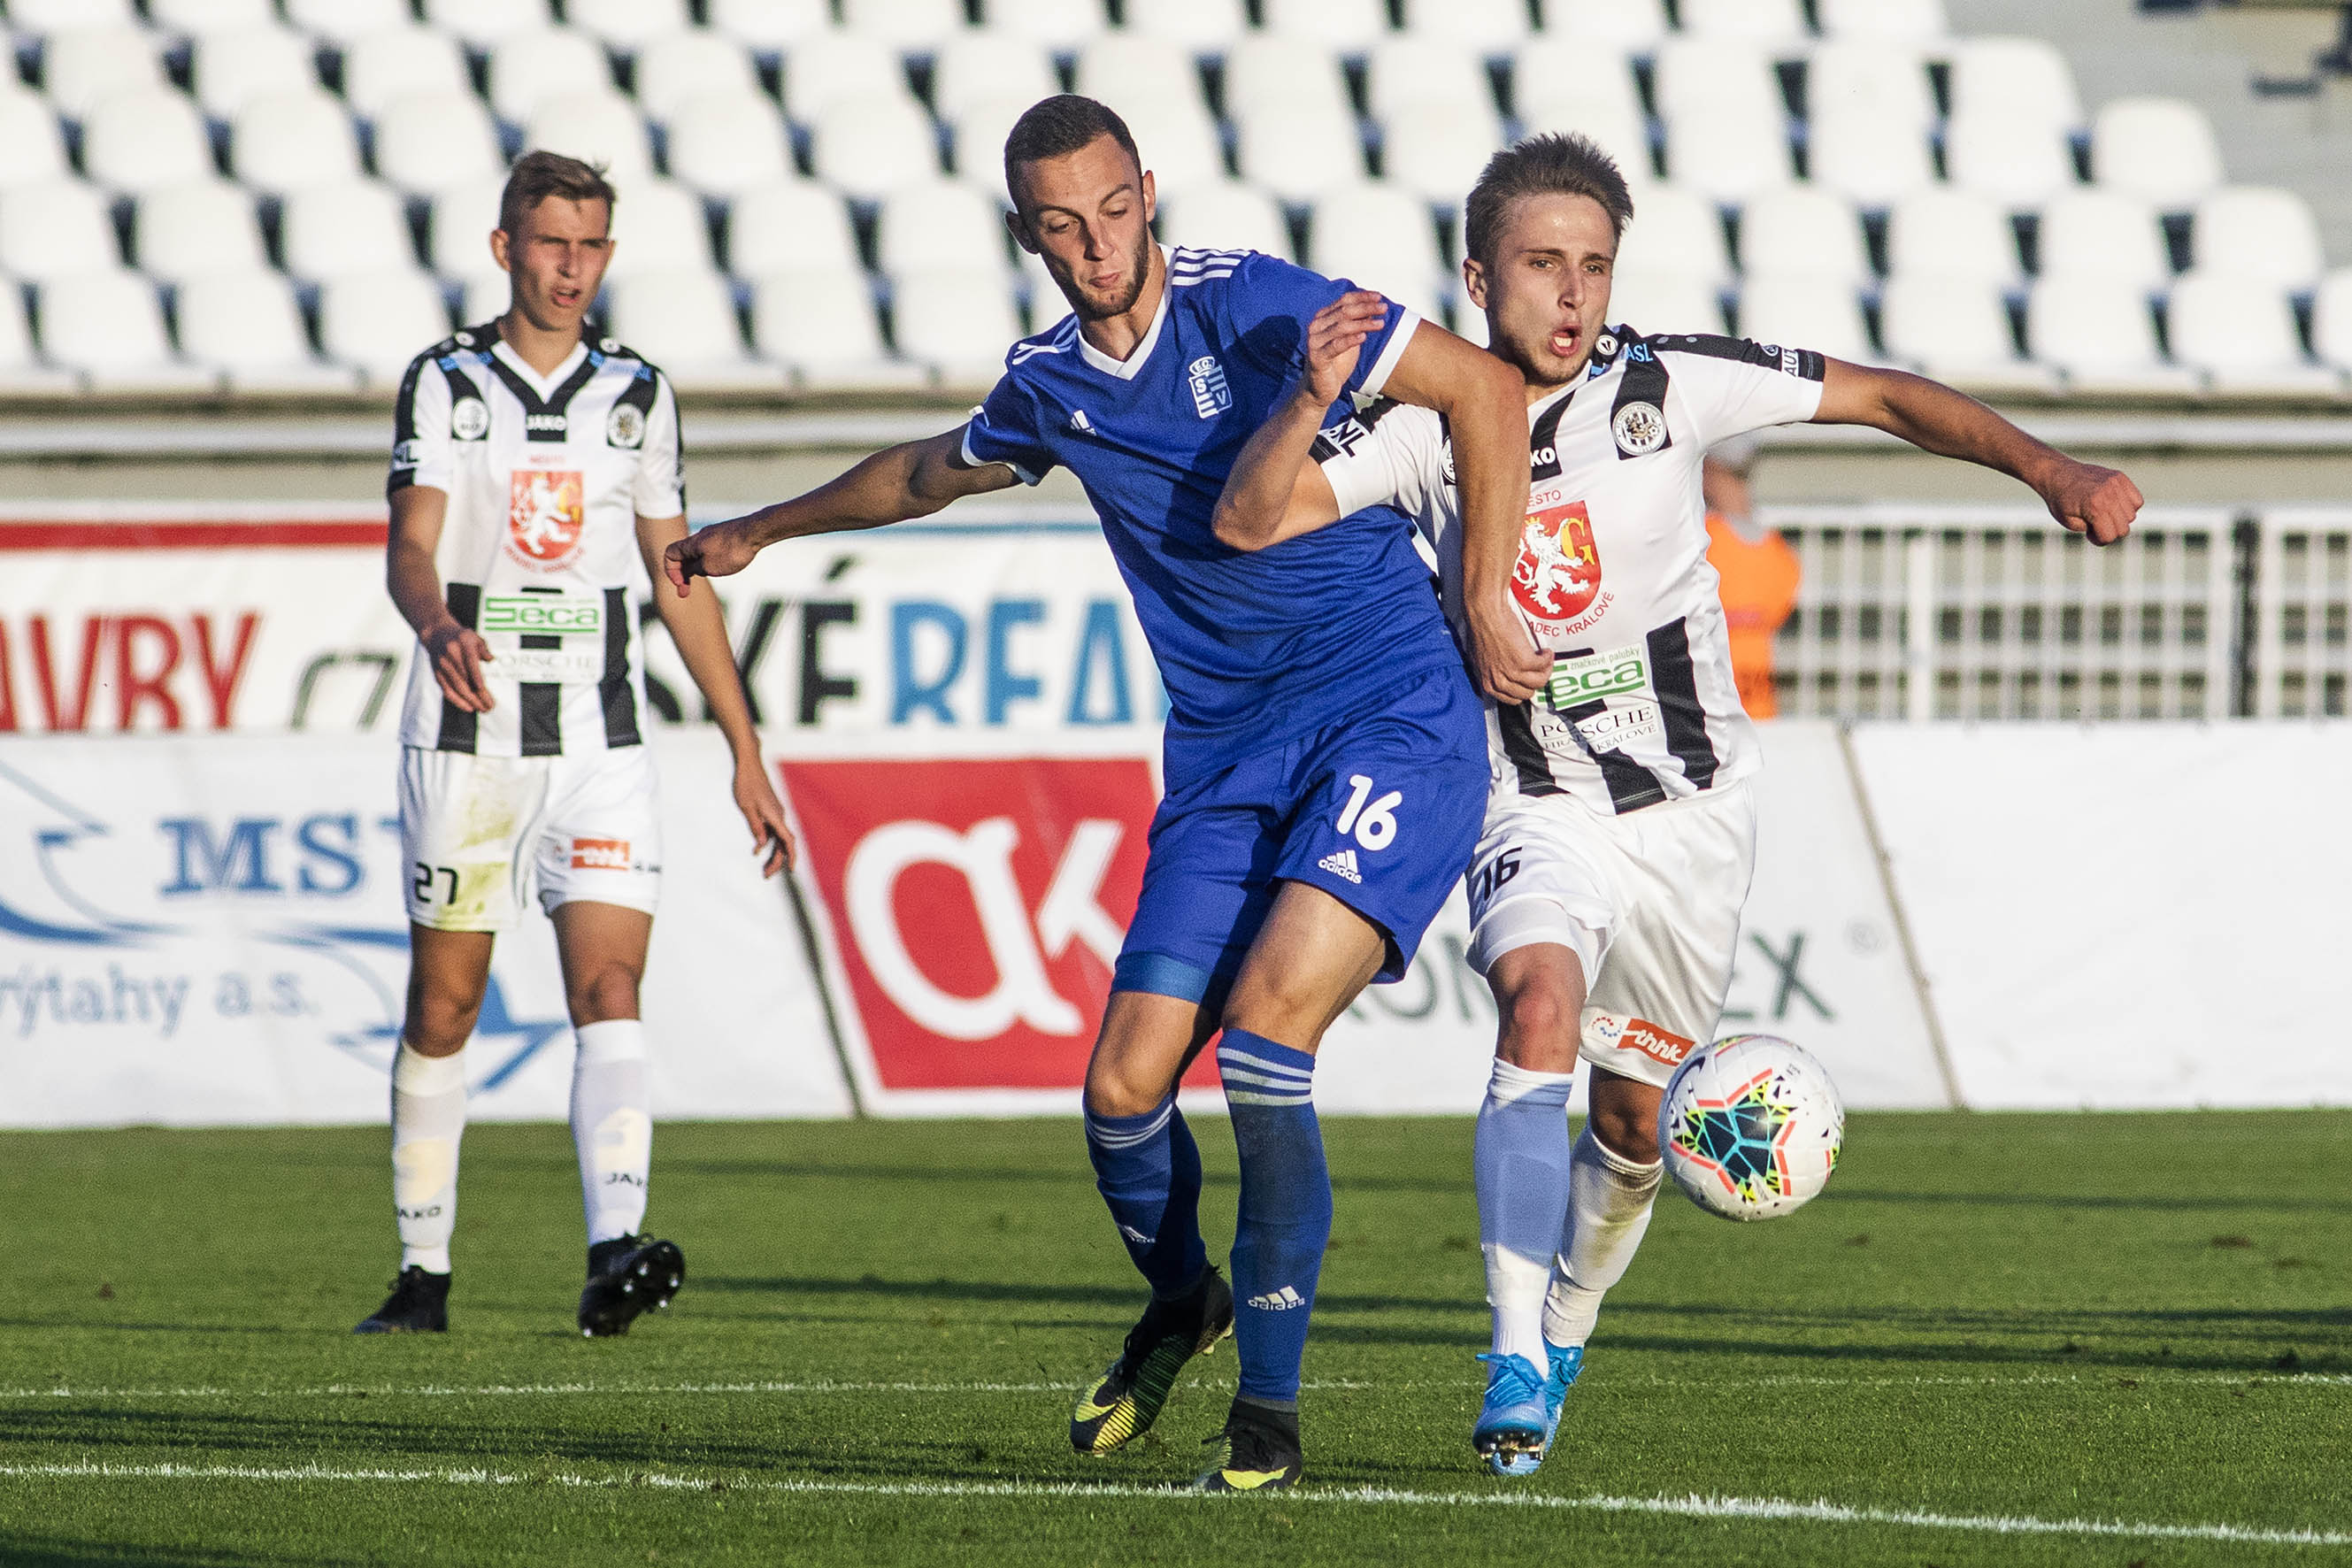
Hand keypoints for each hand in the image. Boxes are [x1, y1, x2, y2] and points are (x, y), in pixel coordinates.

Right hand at [422, 619, 493, 711]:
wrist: (436, 633)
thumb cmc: (461, 637)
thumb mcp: (475, 637)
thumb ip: (484, 648)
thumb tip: (491, 659)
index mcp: (462, 643)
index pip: (469, 661)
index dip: (475, 675)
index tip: (483, 688)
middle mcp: (451, 654)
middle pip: (464, 678)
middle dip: (477, 694)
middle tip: (490, 706)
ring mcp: (443, 665)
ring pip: (456, 686)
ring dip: (470, 700)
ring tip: (483, 709)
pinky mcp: (437, 673)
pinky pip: (447, 690)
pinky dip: (457, 700)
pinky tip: (469, 708)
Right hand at [664, 518, 761, 596]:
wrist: (755, 532)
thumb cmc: (732, 551)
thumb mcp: (709, 567)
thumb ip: (695, 569)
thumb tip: (692, 569)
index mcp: (691, 544)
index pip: (669, 554)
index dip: (670, 570)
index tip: (680, 583)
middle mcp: (699, 538)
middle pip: (682, 556)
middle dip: (682, 575)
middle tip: (685, 593)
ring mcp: (712, 536)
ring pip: (696, 554)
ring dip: (696, 568)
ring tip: (707, 577)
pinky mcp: (724, 536)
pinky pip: (709, 550)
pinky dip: (708, 561)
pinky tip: (721, 567)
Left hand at [733, 755, 795, 877]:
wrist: (749, 765)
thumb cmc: (746, 784)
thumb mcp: (746, 807)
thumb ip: (755, 826)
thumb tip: (762, 844)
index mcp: (775, 815)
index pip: (787, 840)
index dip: (791, 856)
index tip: (791, 870)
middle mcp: (779, 816)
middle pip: (784, 843)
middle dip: (777, 861)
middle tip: (766, 876)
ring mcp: (776, 814)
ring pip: (779, 838)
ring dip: (773, 854)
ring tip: (764, 869)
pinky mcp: (771, 812)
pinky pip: (774, 831)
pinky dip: (769, 843)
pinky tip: (758, 850)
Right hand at [1297, 291, 1387, 409]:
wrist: (1320, 389)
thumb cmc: (1336, 363)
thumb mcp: (1350, 339)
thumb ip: (1358, 324)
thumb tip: (1374, 308)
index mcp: (1323, 318)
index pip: (1344, 300)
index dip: (1362, 297)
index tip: (1379, 297)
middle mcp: (1316, 326)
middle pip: (1344, 311)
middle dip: (1366, 308)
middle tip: (1384, 308)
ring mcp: (1314, 341)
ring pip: (1341, 326)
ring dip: (1363, 323)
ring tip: (1381, 324)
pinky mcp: (1317, 357)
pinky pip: (1336, 345)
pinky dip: (1351, 340)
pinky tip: (1364, 337)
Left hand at [1464, 594, 1548, 704]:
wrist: (1485, 612)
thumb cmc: (1481, 629)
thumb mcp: (1481, 658)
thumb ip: (1490, 671)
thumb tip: (1502, 674)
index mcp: (1487, 683)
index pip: (1511, 700)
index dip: (1523, 688)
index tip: (1528, 678)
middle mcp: (1498, 681)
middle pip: (1527, 694)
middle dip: (1535, 680)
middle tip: (1539, 667)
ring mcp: (1512, 672)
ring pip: (1539, 682)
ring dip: (1546, 669)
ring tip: (1545, 658)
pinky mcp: (1524, 661)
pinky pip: (1544, 666)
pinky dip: (1548, 658)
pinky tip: (1546, 651)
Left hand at [2039, 457, 2142, 546]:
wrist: (2056, 474)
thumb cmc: (2060, 501)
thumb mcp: (2070, 523)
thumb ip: (2094, 530)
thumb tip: (2114, 530)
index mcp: (2094, 507)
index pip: (2109, 536)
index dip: (2099, 540)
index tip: (2089, 533)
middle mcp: (2109, 494)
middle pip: (2123, 528)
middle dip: (2109, 531)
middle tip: (2095, 524)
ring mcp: (2116, 484)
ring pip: (2131, 515)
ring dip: (2118, 519)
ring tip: (2102, 513)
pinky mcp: (2120, 477)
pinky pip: (2137, 500)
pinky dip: (2128, 506)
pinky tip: (2112, 505)